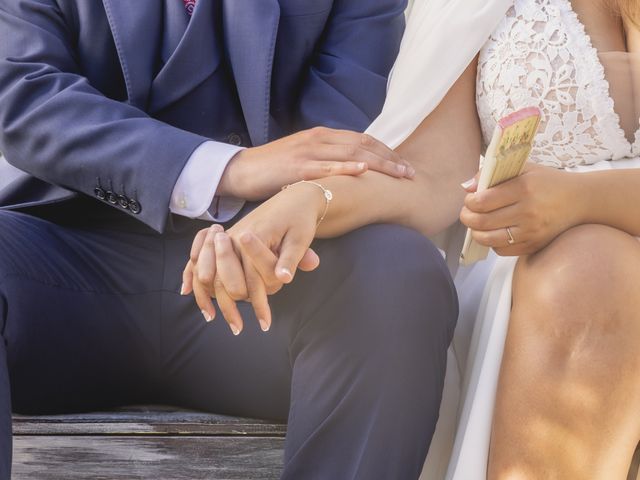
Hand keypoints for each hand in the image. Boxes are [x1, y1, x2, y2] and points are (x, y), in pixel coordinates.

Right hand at [182, 182, 324, 333]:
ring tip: (211, 318)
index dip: (260, 303)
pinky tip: (186, 291)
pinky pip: (199, 257)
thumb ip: (292, 259)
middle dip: (229, 305)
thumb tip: (283, 279)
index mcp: (254, 236)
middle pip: (225, 278)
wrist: (293, 199)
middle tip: (237, 329)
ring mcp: (226, 237)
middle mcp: (234, 236)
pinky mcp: (224, 238)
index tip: (265, 324)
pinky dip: (191, 273)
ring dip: (206, 295)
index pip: (253, 277)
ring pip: (208, 269)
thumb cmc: (299, 220)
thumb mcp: (301, 238)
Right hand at [217, 127, 413, 200]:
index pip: (362, 139)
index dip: (386, 151)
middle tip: (411, 172)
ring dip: (380, 163)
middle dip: (391, 158)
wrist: (241, 170)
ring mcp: (309, 152)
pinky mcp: (297, 167)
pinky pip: (326, 167)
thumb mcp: (304, 159)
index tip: (404, 164)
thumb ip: (326, 161)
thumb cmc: (273, 169)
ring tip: (401, 174)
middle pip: (363, 144)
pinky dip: (347, 167)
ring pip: (352, 153)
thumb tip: (349, 172)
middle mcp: (319, 139)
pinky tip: (364, 170)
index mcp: (322, 136)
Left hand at [459, 163, 578, 255]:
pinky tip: (494, 232)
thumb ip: (492, 174)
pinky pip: (502, 250)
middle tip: (467, 212)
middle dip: (467, 217)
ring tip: (476, 223)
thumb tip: (466, 187)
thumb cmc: (547, 182)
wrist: (581, 201)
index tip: (470, 199)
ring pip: (488, 239)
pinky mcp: (534, 245)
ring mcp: (532, 231)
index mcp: (524, 188)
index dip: (469, 201)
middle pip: (482, 221)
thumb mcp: (523, 169)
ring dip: (476, 232)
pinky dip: (492, 243)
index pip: (482, 201)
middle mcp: (528, 211)